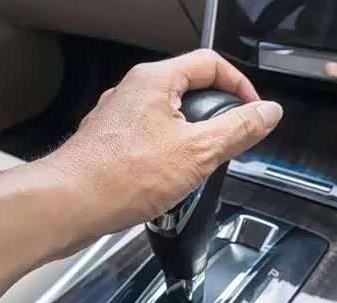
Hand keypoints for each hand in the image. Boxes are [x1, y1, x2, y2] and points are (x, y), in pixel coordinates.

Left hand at [41, 49, 282, 248]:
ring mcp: (118, 118)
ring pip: (168, 119)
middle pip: (189, 90)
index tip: (252, 111)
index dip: (239, 86)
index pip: (210, 64)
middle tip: (228, 143)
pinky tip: (168, 183)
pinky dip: (167, 157)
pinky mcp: (110, 144)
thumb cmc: (121, 176)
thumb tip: (268, 112)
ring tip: (198, 169)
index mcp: (154, 81)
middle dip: (214, 117)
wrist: (68, 205)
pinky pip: (150, 141)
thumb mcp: (197, 151)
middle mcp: (132, 92)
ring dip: (190, 141)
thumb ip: (238, 129)